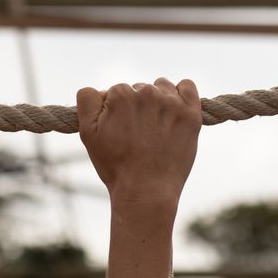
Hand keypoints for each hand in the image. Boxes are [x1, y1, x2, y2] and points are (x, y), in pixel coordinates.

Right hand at [76, 78, 201, 209]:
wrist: (146, 191)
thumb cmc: (115, 165)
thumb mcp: (87, 133)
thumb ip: (87, 100)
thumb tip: (101, 90)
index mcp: (120, 94)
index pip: (117, 91)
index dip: (115, 111)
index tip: (119, 130)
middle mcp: (147, 93)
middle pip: (139, 89)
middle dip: (137, 106)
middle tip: (137, 134)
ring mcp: (171, 103)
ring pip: (161, 87)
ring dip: (158, 100)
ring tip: (154, 128)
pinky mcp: (191, 113)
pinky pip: (187, 86)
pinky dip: (181, 94)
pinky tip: (174, 111)